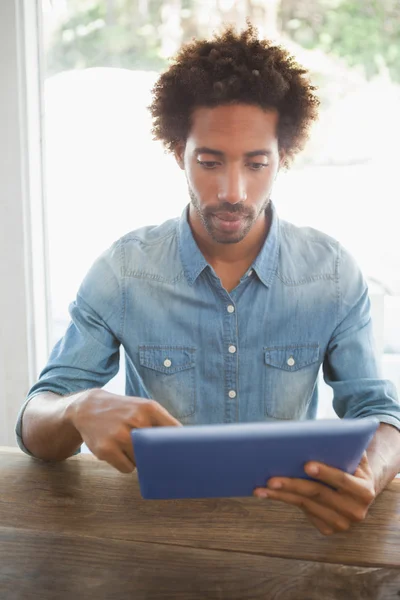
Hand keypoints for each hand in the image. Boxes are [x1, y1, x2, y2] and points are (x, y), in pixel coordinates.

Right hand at [67, 388, 181, 473]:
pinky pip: (127, 468)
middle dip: (160, 457)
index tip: (187, 454)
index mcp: (149, 408)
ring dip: (140, 460)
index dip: (181, 445)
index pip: (174, 431)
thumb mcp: (143, 408)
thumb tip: (184, 447)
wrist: (88, 408)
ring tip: (130, 447)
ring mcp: (119, 435)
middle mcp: (135, 420)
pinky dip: (126, 464)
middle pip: (159, 451)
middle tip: (160, 458)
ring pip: (142, 462)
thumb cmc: (123, 411)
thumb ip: (162, 423)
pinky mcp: (106, 449)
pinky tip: (118, 452)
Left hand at [253, 453, 375, 535]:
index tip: (306, 465)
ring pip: (305, 505)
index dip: (325, 472)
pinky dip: (285, 501)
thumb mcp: (355, 455)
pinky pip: (303, 512)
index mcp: (364, 491)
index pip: (343, 480)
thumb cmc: (352, 465)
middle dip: (293, 485)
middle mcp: (355, 511)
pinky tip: (268, 494)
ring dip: (281, 496)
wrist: (361, 490)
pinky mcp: (328, 528)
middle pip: (318, 494)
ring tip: (260, 488)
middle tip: (271, 479)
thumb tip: (321, 432)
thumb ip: (345, 445)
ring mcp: (341, 523)